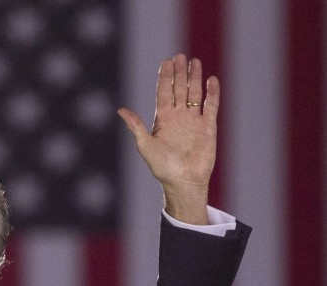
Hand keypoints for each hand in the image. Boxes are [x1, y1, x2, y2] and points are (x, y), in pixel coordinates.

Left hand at [118, 54, 218, 223]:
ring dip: (195, 78)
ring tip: (194, 61)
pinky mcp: (208, 127)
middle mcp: (178, 117)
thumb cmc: (162, 167)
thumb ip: (135, 126)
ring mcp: (194, 121)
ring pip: (195, 94)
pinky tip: (211, 80)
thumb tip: (120, 110)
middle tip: (180, 56)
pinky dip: (212, 93)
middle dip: (179, 73)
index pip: (163, 93)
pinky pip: (211, 106)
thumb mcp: (145, 145)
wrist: (184, 181)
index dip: (165, 77)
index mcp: (162, 120)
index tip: (166, 62)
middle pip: (179, 89)